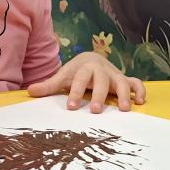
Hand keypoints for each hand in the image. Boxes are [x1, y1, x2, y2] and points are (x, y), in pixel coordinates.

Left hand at [27, 52, 145, 112]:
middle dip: (99, 95)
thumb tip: (30, 91)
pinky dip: (140, 90)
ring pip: (122, 82)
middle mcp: (101, 71)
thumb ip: (49, 85)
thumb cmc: (76, 72)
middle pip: (101, 80)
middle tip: (95, 111)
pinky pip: (136, 83)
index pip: (79, 79)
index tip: (71, 107)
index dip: (76, 92)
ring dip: (123, 94)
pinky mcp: (125, 80)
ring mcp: (114, 75)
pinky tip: (140, 102)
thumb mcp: (63, 76)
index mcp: (85, 69)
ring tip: (124, 109)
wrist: (91, 58)